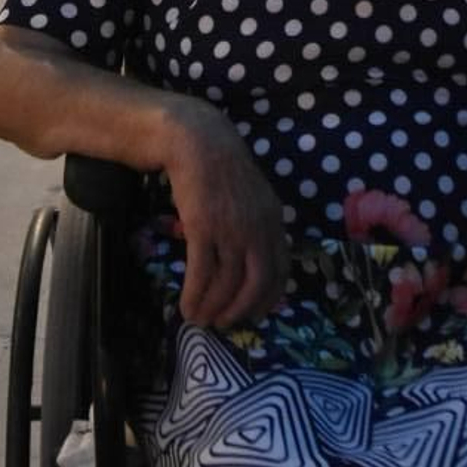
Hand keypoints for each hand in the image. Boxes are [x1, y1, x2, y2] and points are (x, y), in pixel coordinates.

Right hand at [164, 111, 290, 328]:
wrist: (198, 142)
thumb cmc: (223, 170)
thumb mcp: (253, 197)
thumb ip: (258, 226)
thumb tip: (253, 262)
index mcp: (274, 221)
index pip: (280, 270)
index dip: (268, 298)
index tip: (255, 315)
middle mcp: (258, 228)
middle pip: (257, 283)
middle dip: (240, 310)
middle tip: (225, 324)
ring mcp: (231, 229)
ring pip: (226, 283)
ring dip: (212, 307)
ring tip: (199, 320)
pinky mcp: (203, 227)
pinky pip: (201, 273)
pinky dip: (194, 295)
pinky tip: (186, 306)